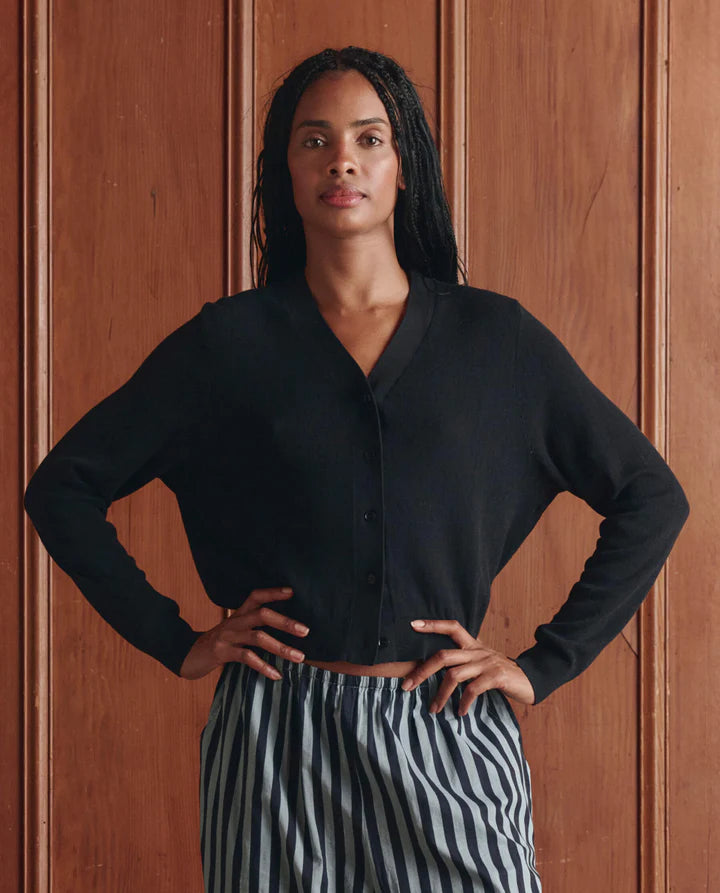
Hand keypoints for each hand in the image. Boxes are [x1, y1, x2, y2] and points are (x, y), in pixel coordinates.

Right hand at [178, 586, 309, 679]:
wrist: (188, 655)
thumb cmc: (220, 643)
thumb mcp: (235, 630)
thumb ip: (254, 626)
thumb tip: (286, 628)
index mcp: (239, 613)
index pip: (256, 596)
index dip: (273, 592)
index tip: (292, 592)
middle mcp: (234, 621)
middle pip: (262, 615)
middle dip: (285, 622)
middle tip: (306, 631)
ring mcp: (227, 636)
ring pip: (258, 637)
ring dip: (281, 648)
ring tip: (299, 657)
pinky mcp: (221, 653)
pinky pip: (246, 658)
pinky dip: (263, 666)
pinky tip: (276, 674)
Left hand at [401, 618, 534, 714]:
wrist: (531, 680)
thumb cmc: (500, 674)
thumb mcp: (481, 663)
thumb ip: (463, 663)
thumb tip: (434, 671)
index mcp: (473, 645)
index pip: (451, 627)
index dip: (433, 624)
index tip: (412, 625)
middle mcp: (477, 651)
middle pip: (443, 655)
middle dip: (422, 671)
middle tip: (407, 686)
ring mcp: (486, 663)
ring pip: (454, 675)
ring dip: (440, 694)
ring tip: (433, 709)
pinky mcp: (496, 677)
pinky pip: (473, 689)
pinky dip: (463, 702)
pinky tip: (460, 713)